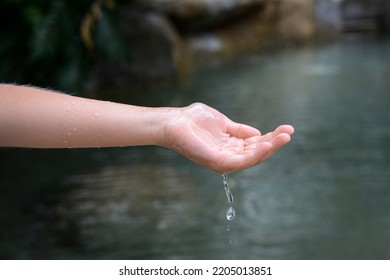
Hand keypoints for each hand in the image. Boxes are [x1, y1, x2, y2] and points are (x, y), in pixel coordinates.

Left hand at [163, 103, 293, 173]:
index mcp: (230, 146)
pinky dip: (256, 154)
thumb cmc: (194, 120)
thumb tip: (258, 134)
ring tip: (284, 137)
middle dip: (274, 143)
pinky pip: (241, 160)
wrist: (175, 122)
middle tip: (289, 132)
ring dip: (270, 149)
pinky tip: (267, 144)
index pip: (255, 145)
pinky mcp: (218, 162)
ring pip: (252, 158)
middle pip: (256, 152)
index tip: (286, 129)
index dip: (271, 137)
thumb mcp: (223, 123)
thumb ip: (239, 130)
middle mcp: (229, 156)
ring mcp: (223, 160)